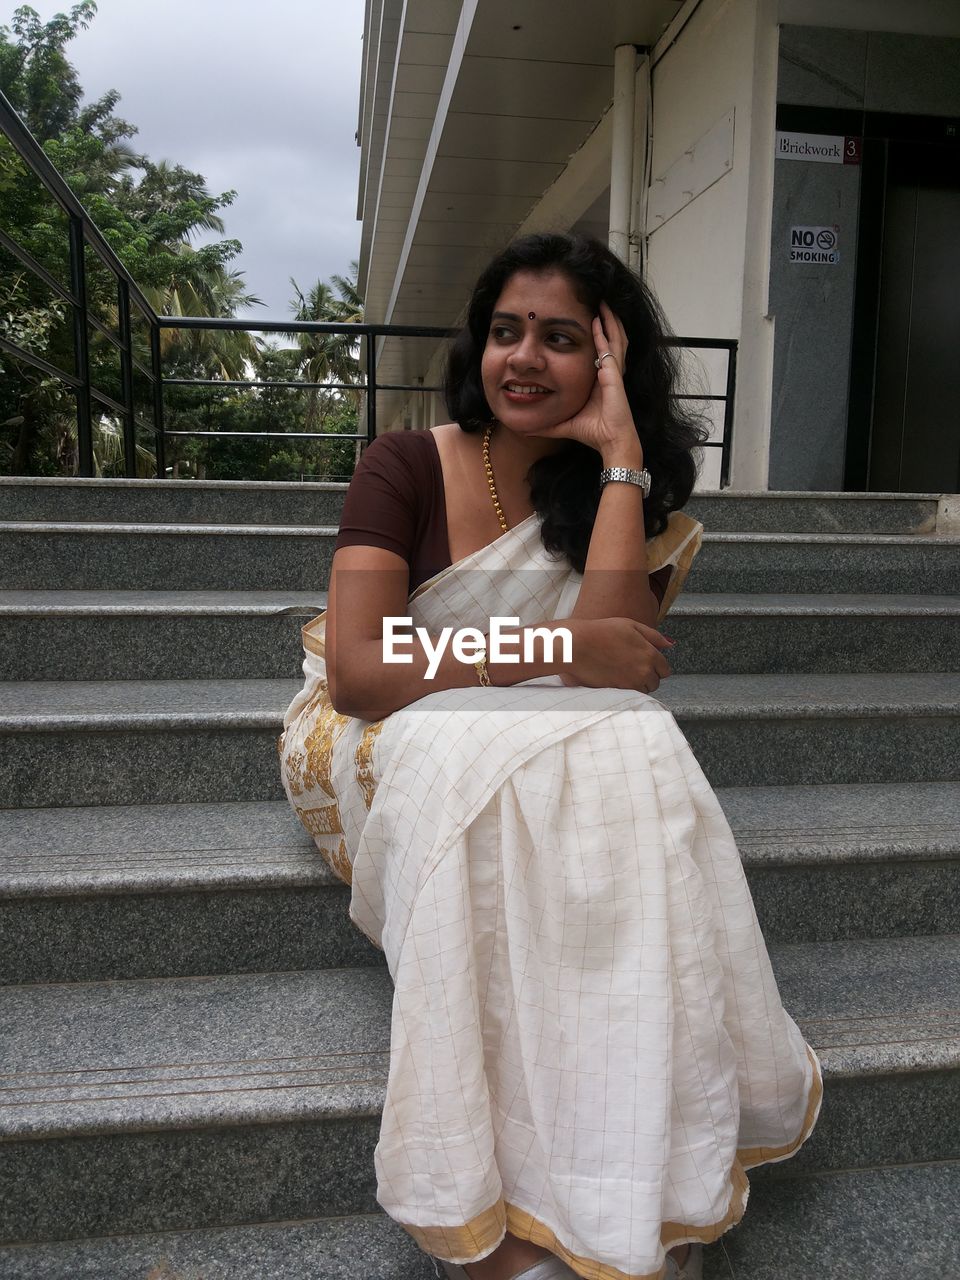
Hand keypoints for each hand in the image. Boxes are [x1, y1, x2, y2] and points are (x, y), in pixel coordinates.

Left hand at [535, 302, 642, 464]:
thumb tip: (525, 429)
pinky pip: (609, 348)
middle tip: (597, 301)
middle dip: (605, 320)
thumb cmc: (593, 433)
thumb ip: (547, 424)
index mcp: (600, 379)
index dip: (596, 334)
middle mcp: (609, 372)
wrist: (610, 443)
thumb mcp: (564, 423)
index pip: (600, 350)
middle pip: (610, 338)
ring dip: (609, 319)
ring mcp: (613, 372)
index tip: (584, 320)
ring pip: (615, 338)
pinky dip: (604, 333)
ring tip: (602, 301)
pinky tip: (598, 318)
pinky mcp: (614, 375)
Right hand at [561, 617, 672, 691]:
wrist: (577, 645)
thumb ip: (654, 636)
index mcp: (650, 654)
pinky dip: (625, 688)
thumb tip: (671, 644)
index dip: (657, 666)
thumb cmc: (602, 632)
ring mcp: (631, 683)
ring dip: (637, 684)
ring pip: (643, 690)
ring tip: (622, 671)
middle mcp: (644, 671)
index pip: (665, 670)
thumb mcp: (631, 626)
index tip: (646, 662)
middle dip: (648, 676)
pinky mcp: (618, 691)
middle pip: (655, 683)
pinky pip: (630, 695)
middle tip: (632, 666)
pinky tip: (615, 677)